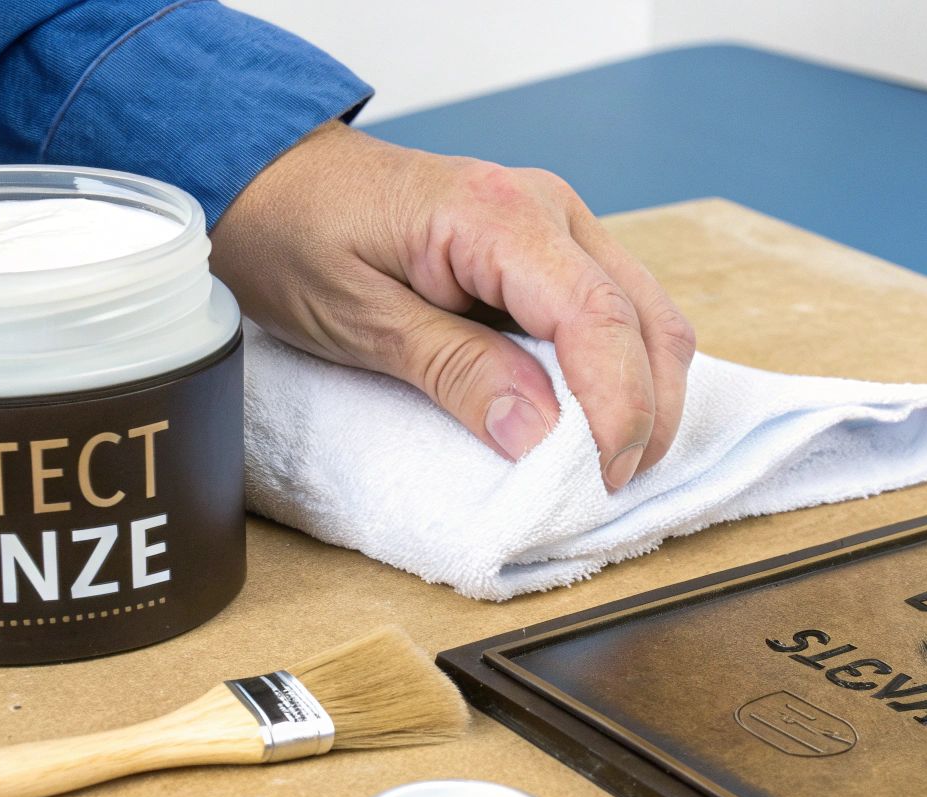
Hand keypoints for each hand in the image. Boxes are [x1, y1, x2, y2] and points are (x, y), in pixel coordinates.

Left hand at [209, 120, 695, 490]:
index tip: (605, 475)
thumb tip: (540, 433)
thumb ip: (455, 369)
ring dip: (645, 396)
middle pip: (646, 318)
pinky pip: (619, 314)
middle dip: (647, 412)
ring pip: (649, 317)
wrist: (277, 182)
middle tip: (610, 485)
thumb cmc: (300, 237)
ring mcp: (559, 225)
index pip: (598, 315)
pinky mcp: (555, 249)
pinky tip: (594, 420)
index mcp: (498, 214)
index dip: (618, 405)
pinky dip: (624, 373)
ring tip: (607, 463)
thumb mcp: (359, 318)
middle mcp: (549, 209)